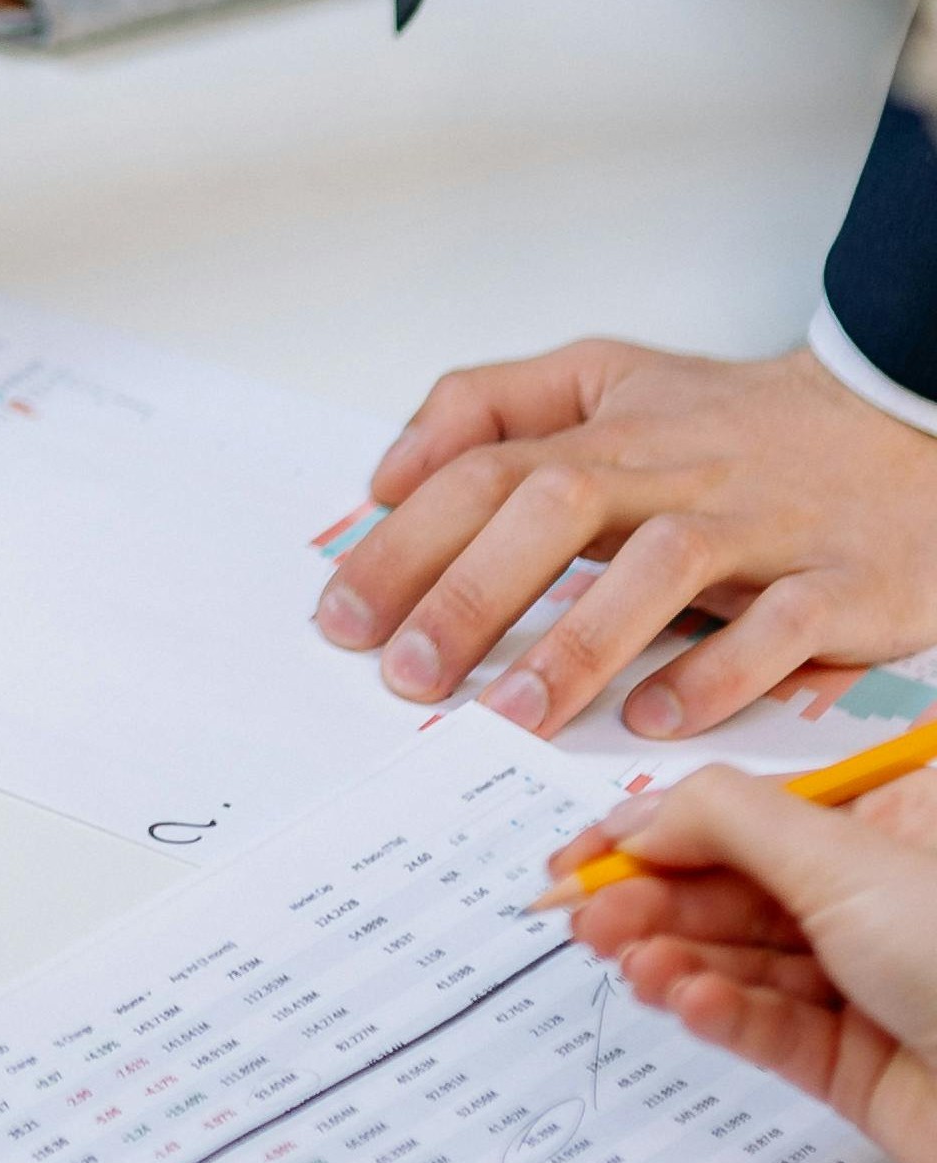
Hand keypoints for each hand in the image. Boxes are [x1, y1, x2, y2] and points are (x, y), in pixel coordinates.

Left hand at [315, 342, 936, 739]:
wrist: (914, 421)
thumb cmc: (740, 429)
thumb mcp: (611, 383)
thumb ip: (491, 407)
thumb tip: (389, 471)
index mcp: (616, 435)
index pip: (488, 473)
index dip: (407, 544)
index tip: (343, 619)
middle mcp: (683, 474)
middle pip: (562, 506)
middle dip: (474, 592)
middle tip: (409, 675)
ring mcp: (766, 525)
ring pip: (666, 566)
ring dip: (579, 644)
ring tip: (510, 714)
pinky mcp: (845, 579)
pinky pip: (782, 625)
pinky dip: (716, 673)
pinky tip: (652, 719)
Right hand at [550, 767, 936, 1162]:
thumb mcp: (851, 861)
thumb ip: (731, 822)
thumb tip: (642, 811)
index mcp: (899, 820)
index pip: (752, 812)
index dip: (659, 829)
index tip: (579, 855)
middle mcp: (883, 896)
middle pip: (736, 887)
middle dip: (656, 900)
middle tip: (586, 916)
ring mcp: (869, 981)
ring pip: (743, 961)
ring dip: (679, 959)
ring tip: (633, 964)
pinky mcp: (855, 1061)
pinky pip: (767, 1028)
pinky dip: (721, 1013)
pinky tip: (690, 1002)